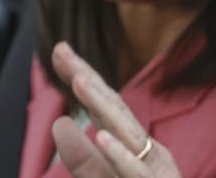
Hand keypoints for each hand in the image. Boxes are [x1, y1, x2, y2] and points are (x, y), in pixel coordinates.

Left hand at [50, 41, 182, 177]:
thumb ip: (86, 161)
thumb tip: (61, 124)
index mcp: (135, 148)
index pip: (105, 107)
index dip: (83, 78)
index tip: (60, 51)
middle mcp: (148, 152)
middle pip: (116, 109)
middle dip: (88, 78)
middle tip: (62, 50)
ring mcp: (154, 171)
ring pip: (127, 134)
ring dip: (103, 105)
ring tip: (79, 80)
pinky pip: (136, 173)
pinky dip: (120, 155)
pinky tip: (102, 136)